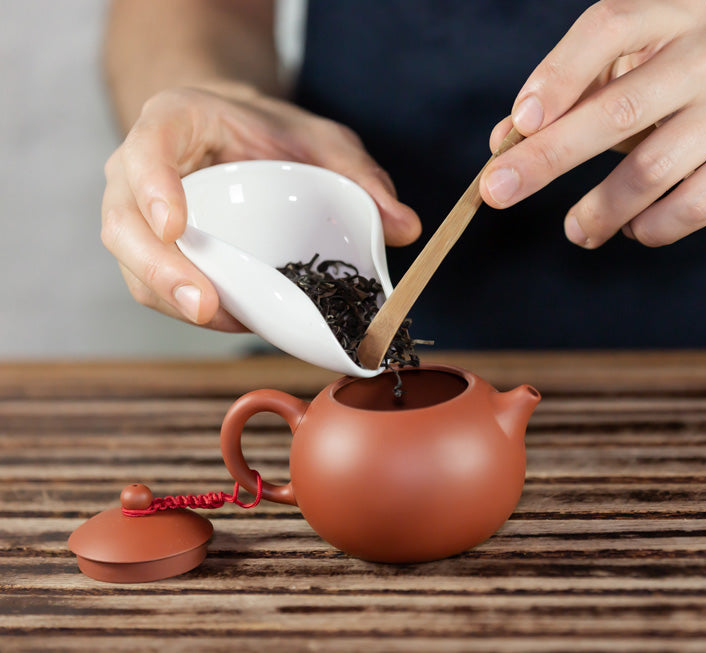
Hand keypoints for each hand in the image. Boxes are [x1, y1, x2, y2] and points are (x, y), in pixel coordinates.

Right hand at [101, 83, 420, 329]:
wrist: (234, 135)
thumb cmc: (270, 133)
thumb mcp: (321, 139)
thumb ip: (360, 175)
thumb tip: (406, 228)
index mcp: (172, 124)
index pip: (145, 149)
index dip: (152, 188)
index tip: (175, 225)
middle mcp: (139, 170)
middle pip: (123, 224)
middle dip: (160, 270)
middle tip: (204, 306)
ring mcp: (138, 215)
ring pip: (133, 265)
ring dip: (174, 301)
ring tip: (228, 322)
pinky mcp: (152, 253)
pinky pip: (156, 287)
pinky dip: (191, 309)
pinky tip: (235, 320)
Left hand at [481, 0, 705, 247]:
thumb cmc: (668, 98)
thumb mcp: (617, 82)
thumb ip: (561, 105)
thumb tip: (503, 144)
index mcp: (669, 10)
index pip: (607, 27)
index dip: (558, 75)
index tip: (520, 123)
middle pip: (620, 109)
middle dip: (549, 157)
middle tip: (499, 192)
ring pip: (653, 169)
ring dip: (600, 210)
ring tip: (576, 230)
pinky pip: (691, 206)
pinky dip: (650, 228)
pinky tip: (633, 229)